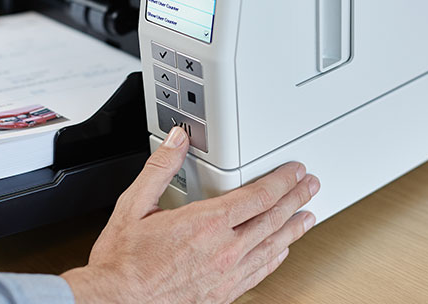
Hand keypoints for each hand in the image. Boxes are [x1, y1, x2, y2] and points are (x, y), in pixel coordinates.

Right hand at [62, 127, 319, 302]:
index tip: (295, 171)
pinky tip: (282, 252)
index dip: (281, 180)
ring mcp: (226, 274)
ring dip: (294, 229)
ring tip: (309, 217)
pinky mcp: (223, 294)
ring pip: (272, 246)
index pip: (257, 196)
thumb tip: (177, 140)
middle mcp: (223, 249)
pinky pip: (259, 272)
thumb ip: (160, 168)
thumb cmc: (124, 260)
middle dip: (295, 199)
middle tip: (310, 186)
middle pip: (272, 219)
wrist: (117, 302)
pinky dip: (276, 259)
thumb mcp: (135, 204)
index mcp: (206, 223)